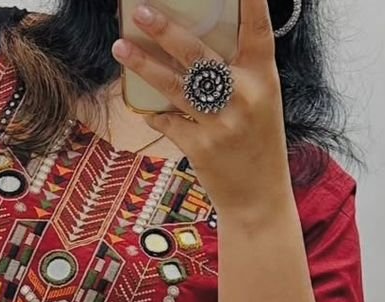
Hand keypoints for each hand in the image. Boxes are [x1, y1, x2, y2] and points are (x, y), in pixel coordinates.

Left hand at [112, 0, 290, 221]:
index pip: (257, 29)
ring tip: (120, 48)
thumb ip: (238, 72)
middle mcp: (244, 95)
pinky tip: (145, 108)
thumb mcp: (261, 100)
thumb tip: (194, 44)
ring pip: (174, 86)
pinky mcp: (201, 147)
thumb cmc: (258, 142)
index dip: (250, 1)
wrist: (259, 198)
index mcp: (265, 77)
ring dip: (143, 66)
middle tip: (140, 11)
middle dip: (166, 30)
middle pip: (199, 54)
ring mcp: (221, 122)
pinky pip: (169, 122)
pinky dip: (156, 114)